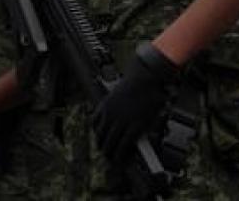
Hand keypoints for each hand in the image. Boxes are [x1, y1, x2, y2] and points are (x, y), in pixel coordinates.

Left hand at [92, 42, 176, 161]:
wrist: (145, 78)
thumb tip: (117, 117)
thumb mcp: (118, 93)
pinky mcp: (134, 127)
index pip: (94, 123)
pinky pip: (124, 145)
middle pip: (100, 135)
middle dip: (101, 145)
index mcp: (104, 105)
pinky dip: (121, 154)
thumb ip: (116, 106)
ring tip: (111, 159)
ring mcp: (121, 122)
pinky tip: (121, 159)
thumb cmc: (136, 84)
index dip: (96, 133)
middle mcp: (109, 114)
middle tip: (104, 152)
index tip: (98, 138)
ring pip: (110, 142)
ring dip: (109, 153)